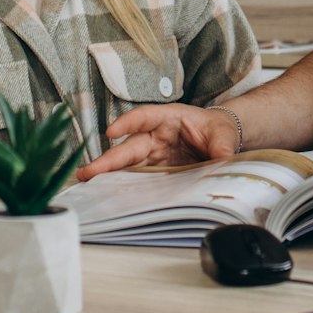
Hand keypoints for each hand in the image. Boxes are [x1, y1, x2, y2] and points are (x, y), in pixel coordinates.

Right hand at [75, 104, 237, 180]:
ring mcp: (153, 154)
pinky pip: (139, 178)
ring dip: (109, 175)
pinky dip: (125, 186)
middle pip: (129, 146)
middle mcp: (155, 136)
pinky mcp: (155, 170)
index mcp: (169, 119)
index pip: (144, 117)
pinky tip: (110, 194)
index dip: (127, 123)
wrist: (218, 139)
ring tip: (88, 184)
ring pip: (128, 164)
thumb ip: (222, 147)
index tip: (112, 132)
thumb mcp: (223, 135)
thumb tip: (223, 161)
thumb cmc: (216, 130)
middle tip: (88, 171)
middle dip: (108, 159)